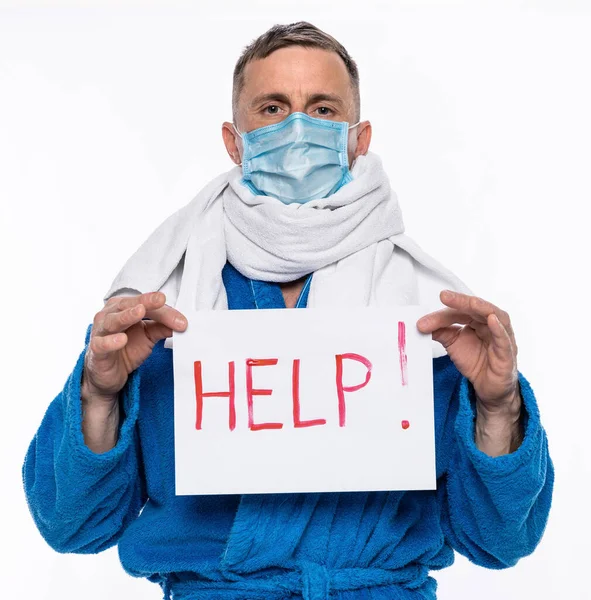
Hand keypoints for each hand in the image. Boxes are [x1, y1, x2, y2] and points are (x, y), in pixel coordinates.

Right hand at [82, 292, 186, 403]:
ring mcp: (101, 332)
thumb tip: (182, 323)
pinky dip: (110, 341)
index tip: (182, 321)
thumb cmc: (126, 348)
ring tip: (140, 311)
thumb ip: (162, 327)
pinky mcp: (96, 350)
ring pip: (113, 320)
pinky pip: (101, 344)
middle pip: (129, 305)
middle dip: (146, 302)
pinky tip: (121, 339)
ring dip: (126, 316)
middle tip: (160, 299)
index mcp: (124, 308)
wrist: (108, 373)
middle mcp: (110, 315)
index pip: (146, 305)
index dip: (165, 311)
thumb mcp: (149, 336)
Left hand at [416, 290, 519, 414]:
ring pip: (494, 316)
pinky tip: (492, 320)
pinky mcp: (507, 354)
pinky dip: (499, 329)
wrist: (487, 387)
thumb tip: (423, 324)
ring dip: (481, 308)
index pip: (460, 311)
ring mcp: (501, 338)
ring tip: (469, 302)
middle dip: (461, 302)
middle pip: (477, 308)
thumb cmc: (476, 361)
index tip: (423, 321)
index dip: (441, 315)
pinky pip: (504, 339)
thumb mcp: (453, 344)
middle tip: (444, 296)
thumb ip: (441, 331)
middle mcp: (491, 325)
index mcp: (478, 320)